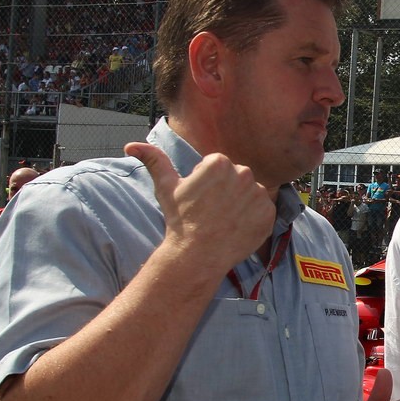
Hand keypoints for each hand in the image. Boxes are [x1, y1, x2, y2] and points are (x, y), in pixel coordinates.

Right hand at [125, 143, 275, 275]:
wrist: (197, 255)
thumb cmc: (181, 221)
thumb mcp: (166, 188)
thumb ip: (155, 161)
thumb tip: (131, 145)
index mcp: (219, 163)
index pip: (218, 167)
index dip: (208, 183)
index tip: (201, 200)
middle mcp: (243, 174)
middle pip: (237, 178)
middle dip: (227, 191)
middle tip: (212, 211)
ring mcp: (258, 194)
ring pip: (250, 194)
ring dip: (241, 204)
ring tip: (224, 221)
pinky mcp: (268, 213)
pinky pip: (263, 210)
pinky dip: (254, 219)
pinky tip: (237, 228)